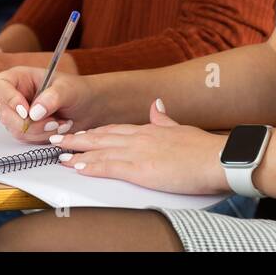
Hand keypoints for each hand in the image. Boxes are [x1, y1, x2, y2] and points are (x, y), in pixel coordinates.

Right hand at [0, 66, 97, 141]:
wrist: (89, 107)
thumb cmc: (78, 90)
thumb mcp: (68, 89)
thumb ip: (52, 97)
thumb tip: (34, 113)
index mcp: (19, 78)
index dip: (8, 99)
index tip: (26, 111)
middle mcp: (14, 96)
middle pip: (6, 115)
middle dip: (32, 124)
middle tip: (54, 122)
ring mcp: (18, 115)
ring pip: (17, 130)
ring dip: (42, 131)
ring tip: (62, 123)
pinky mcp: (26, 130)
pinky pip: (27, 140)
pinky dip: (45, 137)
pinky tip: (60, 128)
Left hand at [49, 101, 229, 195]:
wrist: (217, 158)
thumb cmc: (204, 149)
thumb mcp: (182, 128)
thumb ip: (165, 119)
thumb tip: (156, 106)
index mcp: (150, 130)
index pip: (116, 130)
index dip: (96, 132)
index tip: (80, 133)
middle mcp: (140, 138)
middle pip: (102, 137)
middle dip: (78, 139)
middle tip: (58, 140)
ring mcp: (139, 152)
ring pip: (100, 150)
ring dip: (78, 152)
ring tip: (60, 154)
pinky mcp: (140, 169)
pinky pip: (109, 167)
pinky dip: (90, 166)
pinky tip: (77, 167)